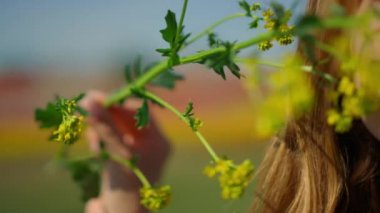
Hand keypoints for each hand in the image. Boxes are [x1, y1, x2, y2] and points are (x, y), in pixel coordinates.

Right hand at [81, 91, 170, 212]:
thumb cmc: (127, 187)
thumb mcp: (118, 153)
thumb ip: (106, 126)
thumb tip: (90, 99)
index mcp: (159, 141)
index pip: (142, 112)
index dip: (120, 103)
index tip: (99, 98)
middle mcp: (150, 143)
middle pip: (127, 118)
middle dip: (107, 115)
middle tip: (86, 108)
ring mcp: (136, 150)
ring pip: (116, 127)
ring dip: (101, 127)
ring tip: (93, 138)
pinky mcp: (121, 157)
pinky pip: (110, 139)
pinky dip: (100, 138)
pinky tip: (94, 145)